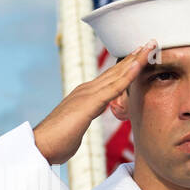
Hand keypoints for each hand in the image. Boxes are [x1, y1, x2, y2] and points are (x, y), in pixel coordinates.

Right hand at [33, 39, 156, 165]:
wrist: (39, 146)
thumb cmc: (55, 142)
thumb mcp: (75, 127)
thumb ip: (84, 118)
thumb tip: (88, 117)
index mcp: (84, 96)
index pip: (110, 78)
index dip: (126, 66)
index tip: (141, 56)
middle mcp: (86, 90)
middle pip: (115, 71)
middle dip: (134, 56)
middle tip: (150, 42)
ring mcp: (87, 94)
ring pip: (117, 74)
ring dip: (135, 59)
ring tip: (150, 46)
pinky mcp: (88, 103)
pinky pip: (113, 87)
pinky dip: (127, 75)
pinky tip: (138, 64)